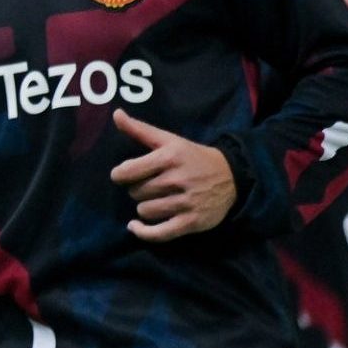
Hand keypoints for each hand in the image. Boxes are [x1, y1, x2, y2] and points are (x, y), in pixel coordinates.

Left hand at [108, 109, 236, 241]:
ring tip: (156, 199)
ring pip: (145, 211)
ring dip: (145, 207)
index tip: (124, 174)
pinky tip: (135, 226)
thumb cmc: (193, 157)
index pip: (128, 171)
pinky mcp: (191, 222)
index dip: (120, 175)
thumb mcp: (169, 140)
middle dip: (138, 189)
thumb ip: (139, 129)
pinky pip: (158, 234)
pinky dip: (143, 232)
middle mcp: (178, 180)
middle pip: (136, 191)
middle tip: (151, 185)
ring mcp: (186, 203)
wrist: (232, 176)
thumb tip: (116, 114)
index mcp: (170, 157)